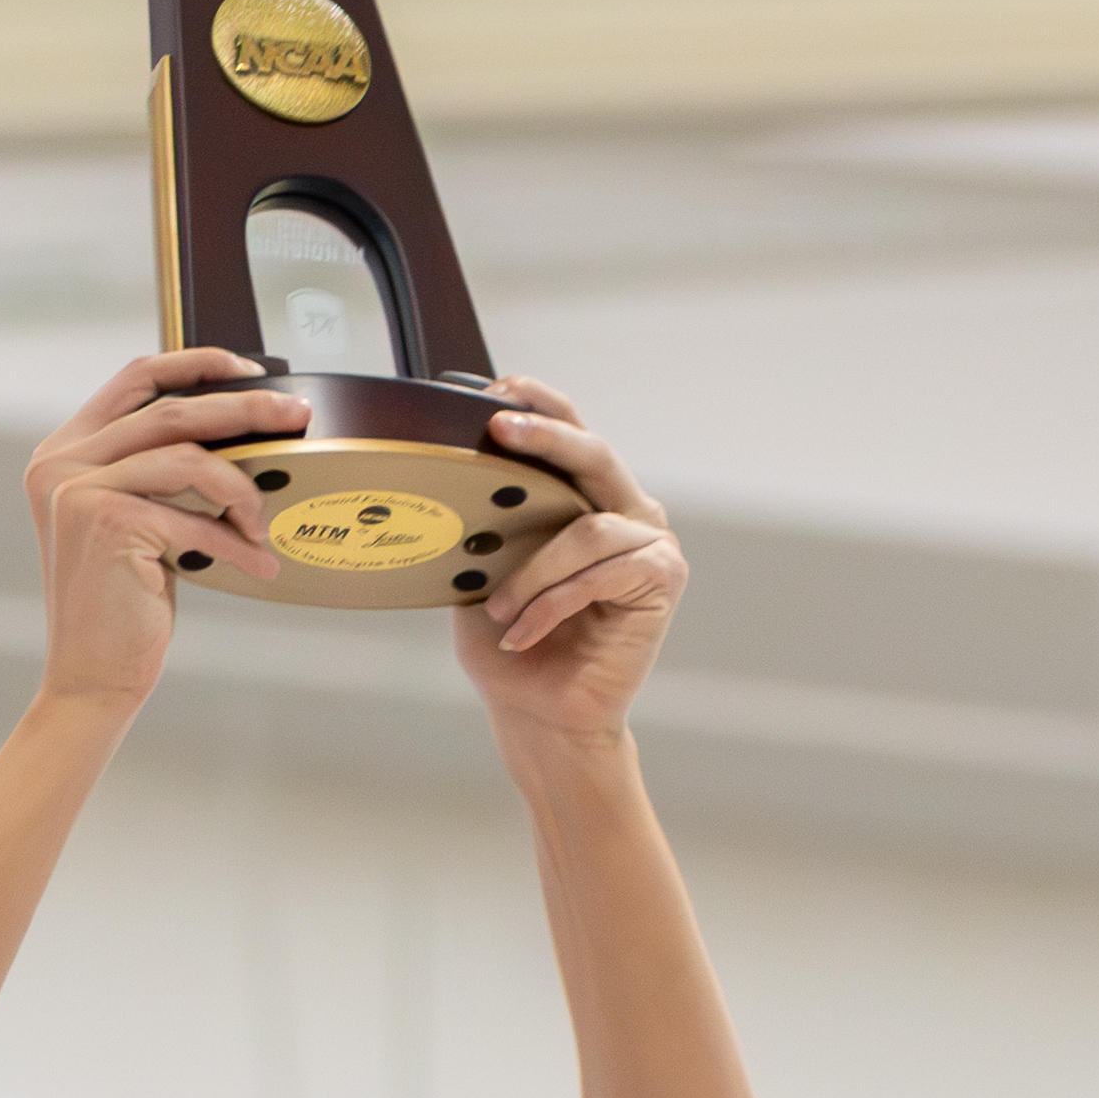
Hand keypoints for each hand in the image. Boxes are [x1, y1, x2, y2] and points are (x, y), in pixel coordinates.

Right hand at [25, 346, 280, 705]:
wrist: (91, 672)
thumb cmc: (119, 602)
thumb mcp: (133, 520)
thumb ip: (159, 469)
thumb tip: (243, 431)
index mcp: (63, 453)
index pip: (135, 378)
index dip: (198, 364)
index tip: (252, 372)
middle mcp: (60, 464)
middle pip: (173, 409)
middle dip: (247, 409)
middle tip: (297, 417)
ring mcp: (76, 490)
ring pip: (190, 455)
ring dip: (244, 488)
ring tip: (263, 522)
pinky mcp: (104, 520)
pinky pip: (196, 513)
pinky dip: (235, 540)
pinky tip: (254, 562)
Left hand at [450, 381, 681, 740]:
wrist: (539, 710)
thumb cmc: (509, 642)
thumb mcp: (478, 572)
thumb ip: (480, 525)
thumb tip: (434, 481)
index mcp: (582, 502)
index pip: (570, 436)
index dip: (541, 406)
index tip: (499, 388)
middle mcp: (625, 511)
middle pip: (594, 456)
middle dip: (546, 437)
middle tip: (497, 429)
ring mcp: (650, 543)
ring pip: (587, 529)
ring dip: (532, 572)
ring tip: (497, 610)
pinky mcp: (663, 579)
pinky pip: (600, 573)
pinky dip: (552, 603)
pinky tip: (522, 632)